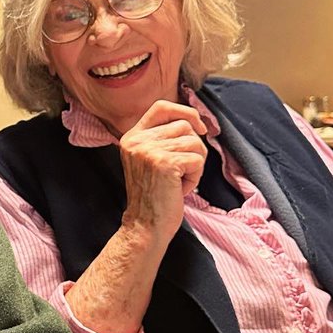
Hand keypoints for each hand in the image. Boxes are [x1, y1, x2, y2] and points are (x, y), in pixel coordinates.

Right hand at [119, 99, 207, 242]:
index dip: (185, 112)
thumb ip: (163, 138)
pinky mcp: (164, 163)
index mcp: (132, 137)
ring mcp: (149, 150)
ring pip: (194, 142)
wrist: (144, 226)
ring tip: (180, 181)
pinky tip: (181, 189)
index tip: (200, 128)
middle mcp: (137, 140)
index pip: (162, 107)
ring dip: (195, 164)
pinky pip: (197, 160)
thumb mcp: (150, 159)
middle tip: (183, 171)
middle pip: (184, 125)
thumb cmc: (154, 196)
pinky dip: (196, 176)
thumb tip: (196, 121)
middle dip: (193, 148)